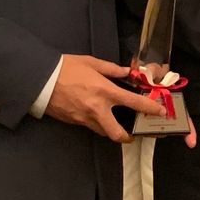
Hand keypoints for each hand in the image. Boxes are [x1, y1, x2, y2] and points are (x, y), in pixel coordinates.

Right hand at [45, 54, 165, 142]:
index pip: (133, 103)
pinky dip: (95, 123)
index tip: (160, 113)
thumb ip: (111, 69)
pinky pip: (89, 126)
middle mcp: (97, 109)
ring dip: (110, 130)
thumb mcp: (90, 62)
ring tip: (113, 122)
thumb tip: (126, 72)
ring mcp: (84, 119)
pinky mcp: (73, 122)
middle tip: (132, 133)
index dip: (150, 109)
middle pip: (118, 133)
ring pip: (103, 132)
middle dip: (127, 137)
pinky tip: (94, 115)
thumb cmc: (65, 67)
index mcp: (105, 92)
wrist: (39, 79)